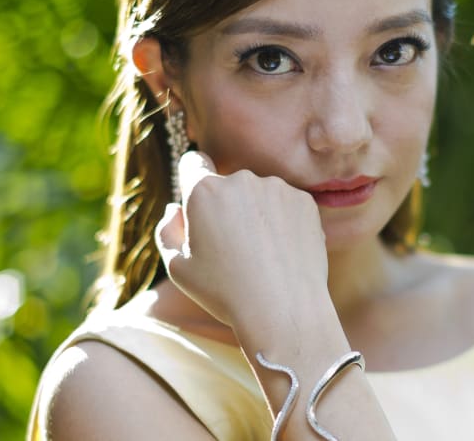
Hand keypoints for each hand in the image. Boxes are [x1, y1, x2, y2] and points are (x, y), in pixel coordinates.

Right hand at [154, 151, 329, 330]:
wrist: (283, 310)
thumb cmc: (225, 292)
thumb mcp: (178, 268)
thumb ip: (168, 230)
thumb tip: (176, 208)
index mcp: (205, 191)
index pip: (193, 163)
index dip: (192, 178)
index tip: (199, 200)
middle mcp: (242, 180)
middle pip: (228, 185)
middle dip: (227, 206)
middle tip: (232, 248)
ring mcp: (277, 188)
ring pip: (259, 195)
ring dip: (256, 213)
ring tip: (260, 255)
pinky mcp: (305, 201)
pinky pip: (286, 205)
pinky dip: (283, 222)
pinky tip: (282, 252)